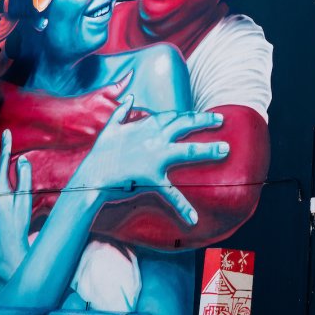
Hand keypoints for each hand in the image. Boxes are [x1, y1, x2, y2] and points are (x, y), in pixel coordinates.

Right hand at [73, 96, 228, 225]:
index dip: (191, 115)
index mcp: (147, 126)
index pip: (175, 116)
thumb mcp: (110, 128)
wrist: (90, 177)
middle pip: (186, 125)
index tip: (205, 115)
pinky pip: (171, 194)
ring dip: (208, 150)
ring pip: (188, 150)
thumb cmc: (100, 154)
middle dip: (205, 122)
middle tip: (222, 121)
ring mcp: (155, 158)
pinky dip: (183, 207)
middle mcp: (155, 138)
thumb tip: (129, 95)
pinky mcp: (152, 179)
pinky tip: (194, 218)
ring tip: (225, 149)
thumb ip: (122, 111)